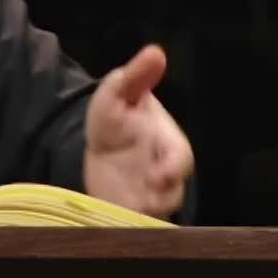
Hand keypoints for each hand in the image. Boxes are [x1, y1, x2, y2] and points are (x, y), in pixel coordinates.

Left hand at [83, 45, 193, 218]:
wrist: (98, 146)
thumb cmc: (117, 117)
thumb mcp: (119, 92)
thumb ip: (136, 76)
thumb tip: (155, 51)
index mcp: (167, 144)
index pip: (180, 158)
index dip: (172, 167)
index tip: (160, 175)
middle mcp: (164, 175)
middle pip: (173, 194)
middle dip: (162, 199)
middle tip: (147, 202)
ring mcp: (148, 198)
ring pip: (155, 214)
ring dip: (143, 216)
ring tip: (128, 215)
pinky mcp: (130, 215)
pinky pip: (134, 226)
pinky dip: (126, 227)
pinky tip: (114, 225)